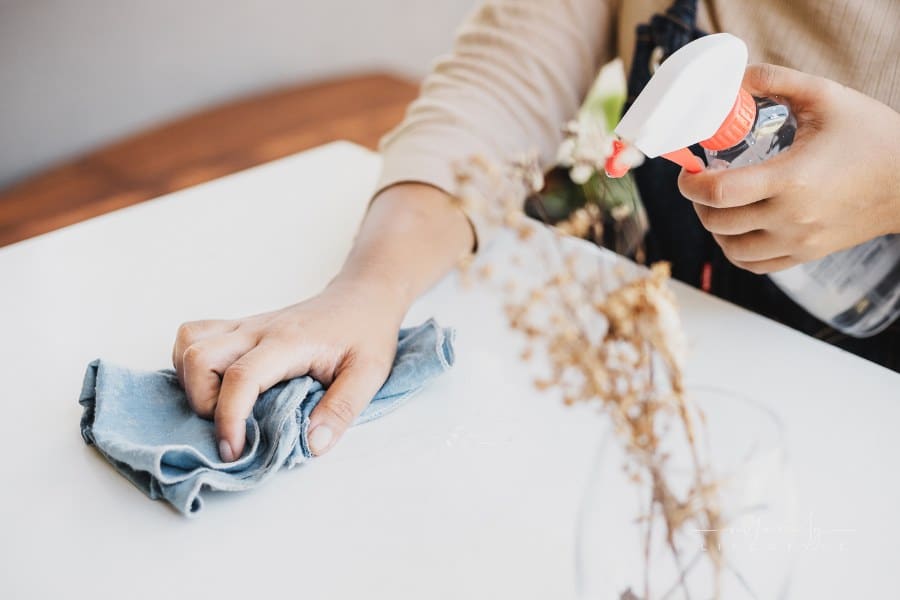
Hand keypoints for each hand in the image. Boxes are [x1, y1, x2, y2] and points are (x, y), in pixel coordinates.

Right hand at [172, 278, 405, 460]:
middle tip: (231, 427)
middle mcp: (258, 330)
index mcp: (289, 342)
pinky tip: (215, 386)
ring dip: (191, 381)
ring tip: (218, 407)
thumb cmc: (366, 333)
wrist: (363, 297)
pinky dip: (191, 364)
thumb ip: (341, 410)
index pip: (242, 377)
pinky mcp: (240, 328)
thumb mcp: (368, 374)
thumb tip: (311, 446)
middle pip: (199, 355)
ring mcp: (246, 326)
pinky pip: (195, 337)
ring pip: (188, 342)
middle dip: (202, 401)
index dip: (229, 418)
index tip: (234, 450)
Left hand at [679, 63, 899, 273]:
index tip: (688, 169)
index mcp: (791, 179)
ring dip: (714, 228)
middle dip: (698, 201)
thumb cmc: (872, 137)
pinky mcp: (806, 255)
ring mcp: (798, 242)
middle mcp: (791, 218)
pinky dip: (736, 249)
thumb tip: (736, 80)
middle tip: (700, 182)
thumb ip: (777, 81)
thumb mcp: (826, 96)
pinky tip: (739, 226)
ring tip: (718, 204)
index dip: (691, 182)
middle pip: (717, 222)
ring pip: (731, 250)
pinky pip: (754, 265)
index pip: (719, 193)